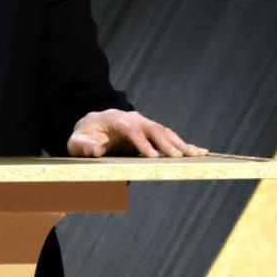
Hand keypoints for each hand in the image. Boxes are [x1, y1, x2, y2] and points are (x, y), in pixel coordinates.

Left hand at [66, 109, 207, 157]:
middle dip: (166, 143)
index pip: (131, 129)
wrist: (92, 126)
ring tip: (196, 155)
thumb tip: (95, 151)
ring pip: (164, 131)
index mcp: (116, 120)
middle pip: (153, 128)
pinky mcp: (151, 132)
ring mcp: (144, 124)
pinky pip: (169, 137)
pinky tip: (200, 151)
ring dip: (181, 143)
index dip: (142, 143)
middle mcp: (134, 119)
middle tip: (179, 157)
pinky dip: (184, 144)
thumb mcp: (77, 142)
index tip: (152, 156)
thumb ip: (84, 146)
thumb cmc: (84, 136)